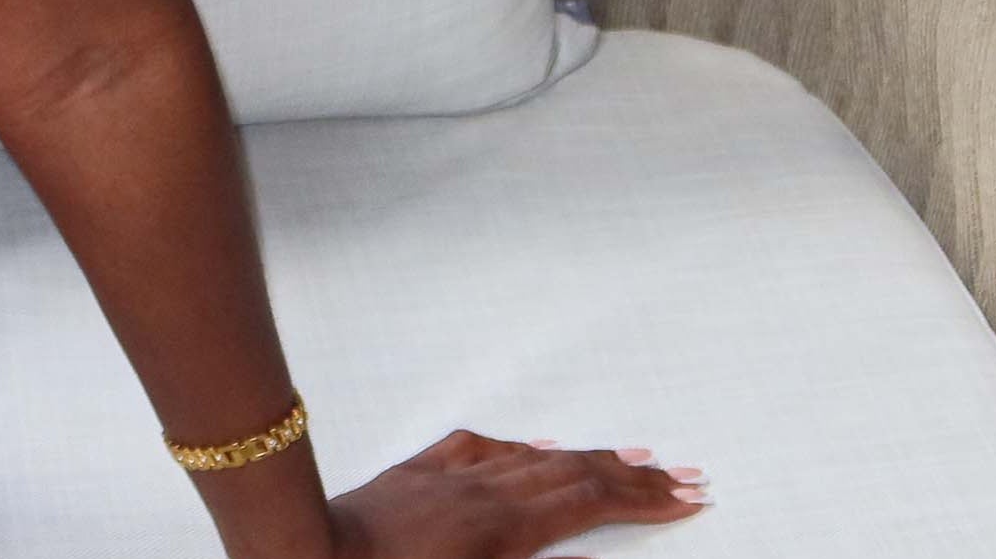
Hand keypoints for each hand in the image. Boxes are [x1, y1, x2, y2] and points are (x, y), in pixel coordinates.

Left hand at [322, 430, 703, 557]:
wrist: (307, 557)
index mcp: (503, 529)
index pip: (592, 504)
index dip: (643, 500)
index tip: (688, 497)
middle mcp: (484, 492)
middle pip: (575, 474)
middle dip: (634, 477)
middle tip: (683, 475)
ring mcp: (449, 477)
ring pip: (535, 459)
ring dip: (589, 458)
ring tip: (633, 457)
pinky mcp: (415, 472)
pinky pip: (480, 450)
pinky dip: (521, 450)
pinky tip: (541, 448)